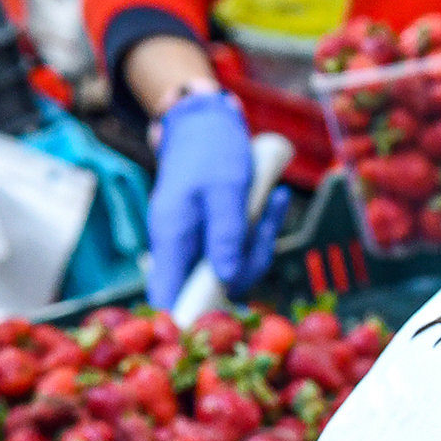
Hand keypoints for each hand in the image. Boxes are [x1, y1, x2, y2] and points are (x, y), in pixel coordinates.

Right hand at [143, 89, 276, 309]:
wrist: (203, 121)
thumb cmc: (210, 149)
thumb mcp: (224, 186)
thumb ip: (226, 232)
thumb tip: (229, 278)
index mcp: (170, 237)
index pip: (166, 298)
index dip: (189, 317)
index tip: (224, 319)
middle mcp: (178, 248)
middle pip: (209, 288)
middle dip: (247, 265)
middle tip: (265, 221)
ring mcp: (194, 245)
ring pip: (230, 270)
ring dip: (259, 243)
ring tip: (274, 199)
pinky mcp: (211, 238)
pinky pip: (238, 251)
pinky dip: (260, 231)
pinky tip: (274, 200)